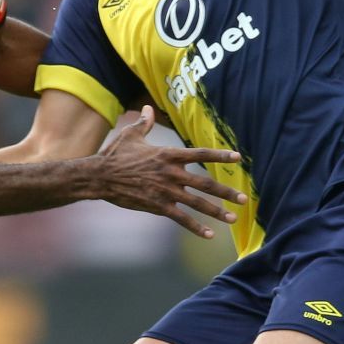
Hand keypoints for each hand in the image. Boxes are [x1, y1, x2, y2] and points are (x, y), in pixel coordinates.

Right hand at [96, 106, 245, 238]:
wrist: (99, 176)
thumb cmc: (115, 154)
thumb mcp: (131, 135)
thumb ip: (145, 122)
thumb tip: (148, 108)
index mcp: (168, 155)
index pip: (201, 154)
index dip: (221, 155)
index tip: (238, 157)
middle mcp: (171, 173)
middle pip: (205, 183)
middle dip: (226, 192)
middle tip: (243, 198)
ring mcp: (165, 191)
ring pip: (197, 203)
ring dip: (217, 212)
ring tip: (233, 218)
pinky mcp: (157, 206)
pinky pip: (181, 218)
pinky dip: (196, 227)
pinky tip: (209, 235)